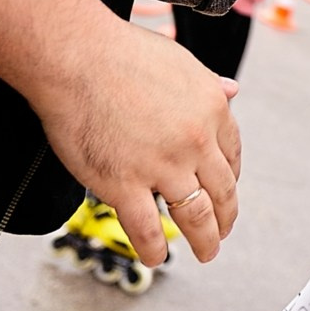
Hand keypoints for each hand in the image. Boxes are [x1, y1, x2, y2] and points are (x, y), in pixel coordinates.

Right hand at [26, 17, 242, 267]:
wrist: (75, 57)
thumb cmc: (120, 52)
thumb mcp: (180, 61)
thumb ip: (207, 83)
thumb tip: (234, 90)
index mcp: (212, 108)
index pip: (232, 153)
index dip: (230, 178)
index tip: (224, 191)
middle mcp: (196, 141)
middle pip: (221, 190)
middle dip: (225, 217)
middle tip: (222, 231)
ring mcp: (162, 166)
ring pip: (195, 217)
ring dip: (205, 241)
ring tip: (206, 252)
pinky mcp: (124, 185)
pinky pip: (147, 230)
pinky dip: (155, 250)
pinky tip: (156, 258)